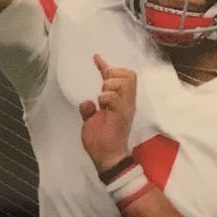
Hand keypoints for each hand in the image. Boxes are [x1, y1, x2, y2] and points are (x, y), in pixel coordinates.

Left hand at [79, 54, 136, 170]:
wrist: (106, 158)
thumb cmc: (100, 141)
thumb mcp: (91, 120)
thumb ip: (89, 109)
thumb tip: (87, 101)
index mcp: (121, 102)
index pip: (121, 78)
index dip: (108, 66)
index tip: (96, 58)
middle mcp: (127, 102)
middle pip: (129, 75)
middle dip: (113, 75)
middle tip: (102, 88)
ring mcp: (126, 107)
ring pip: (125, 81)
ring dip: (109, 86)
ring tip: (103, 100)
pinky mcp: (122, 114)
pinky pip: (117, 97)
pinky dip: (107, 97)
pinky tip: (102, 106)